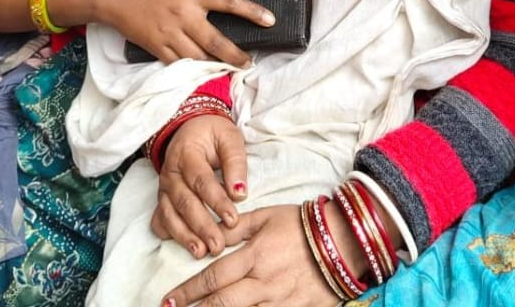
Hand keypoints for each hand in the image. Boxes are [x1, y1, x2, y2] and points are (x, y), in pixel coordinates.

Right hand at [95, 0, 274, 66]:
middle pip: (215, 41)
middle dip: (235, 55)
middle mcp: (184, 15)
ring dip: (215, 65)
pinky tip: (203, 71)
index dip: (252, 12)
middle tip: (249, 62)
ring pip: (198, 56)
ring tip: (230, 69)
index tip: (269, 21)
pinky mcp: (157, 46)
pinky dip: (192, 69)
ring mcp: (170, 33)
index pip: (229, 2)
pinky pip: (178, 63)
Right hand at [153, 115, 247, 256]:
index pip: (201, 181)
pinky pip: (159, 220)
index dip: (217, 201)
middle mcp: (171, 173)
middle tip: (218, 245)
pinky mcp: (162, 199)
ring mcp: (164, 188)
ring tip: (201, 252)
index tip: (233, 219)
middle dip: (201, 226)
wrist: (191, 129)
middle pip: (184, 202)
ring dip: (185, 236)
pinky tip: (183, 245)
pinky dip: (168, 234)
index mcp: (187, 153)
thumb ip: (235, 163)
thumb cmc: (213, 134)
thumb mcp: (229, 137)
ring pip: (170, 215)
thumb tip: (240, 193)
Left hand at [161, 203, 344, 306]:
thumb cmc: (303, 225)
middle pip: (222, 302)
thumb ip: (237, 227)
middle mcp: (264, 281)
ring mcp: (280, 301)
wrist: (346, 240)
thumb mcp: (268, 216)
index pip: (214, 276)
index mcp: (255, 255)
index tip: (169, 298)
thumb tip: (210, 234)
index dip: (189, 289)